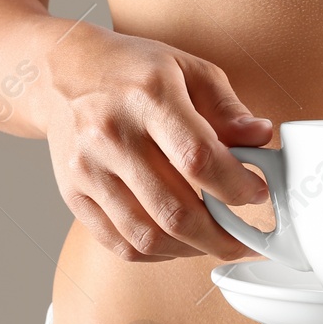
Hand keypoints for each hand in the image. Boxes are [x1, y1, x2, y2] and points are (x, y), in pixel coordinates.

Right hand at [38, 23, 273, 261]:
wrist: (61, 72)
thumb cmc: (133, 71)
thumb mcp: (188, 69)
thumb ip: (227, 108)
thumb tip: (261, 139)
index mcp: (148, 96)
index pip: (198, 158)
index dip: (236, 187)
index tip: (258, 194)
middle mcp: (111, 134)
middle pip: (174, 209)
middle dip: (222, 236)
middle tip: (245, 239)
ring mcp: (87, 168)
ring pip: (147, 236)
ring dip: (191, 250)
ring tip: (214, 242)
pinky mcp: (72, 194)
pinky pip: (119, 243)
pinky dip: (157, 253)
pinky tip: (178, 243)